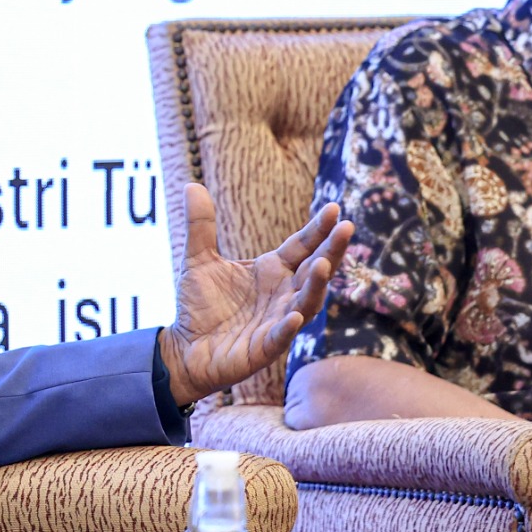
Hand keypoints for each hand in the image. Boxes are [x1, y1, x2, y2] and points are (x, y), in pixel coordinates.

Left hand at [161, 186, 352, 406]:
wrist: (185, 347)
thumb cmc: (199, 305)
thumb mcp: (197, 259)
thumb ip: (200, 225)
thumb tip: (192, 184)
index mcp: (273, 270)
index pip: (302, 246)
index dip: (318, 229)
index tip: (334, 208)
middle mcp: (283, 293)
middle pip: (315, 270)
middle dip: (332, 250)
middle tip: (346, 228)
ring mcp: (278, 321)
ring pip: (307, 302)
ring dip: (317, 285)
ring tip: (325, 265)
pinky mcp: (265, 347)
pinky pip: (282, 336)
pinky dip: (289, 326)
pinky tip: (296, 315)